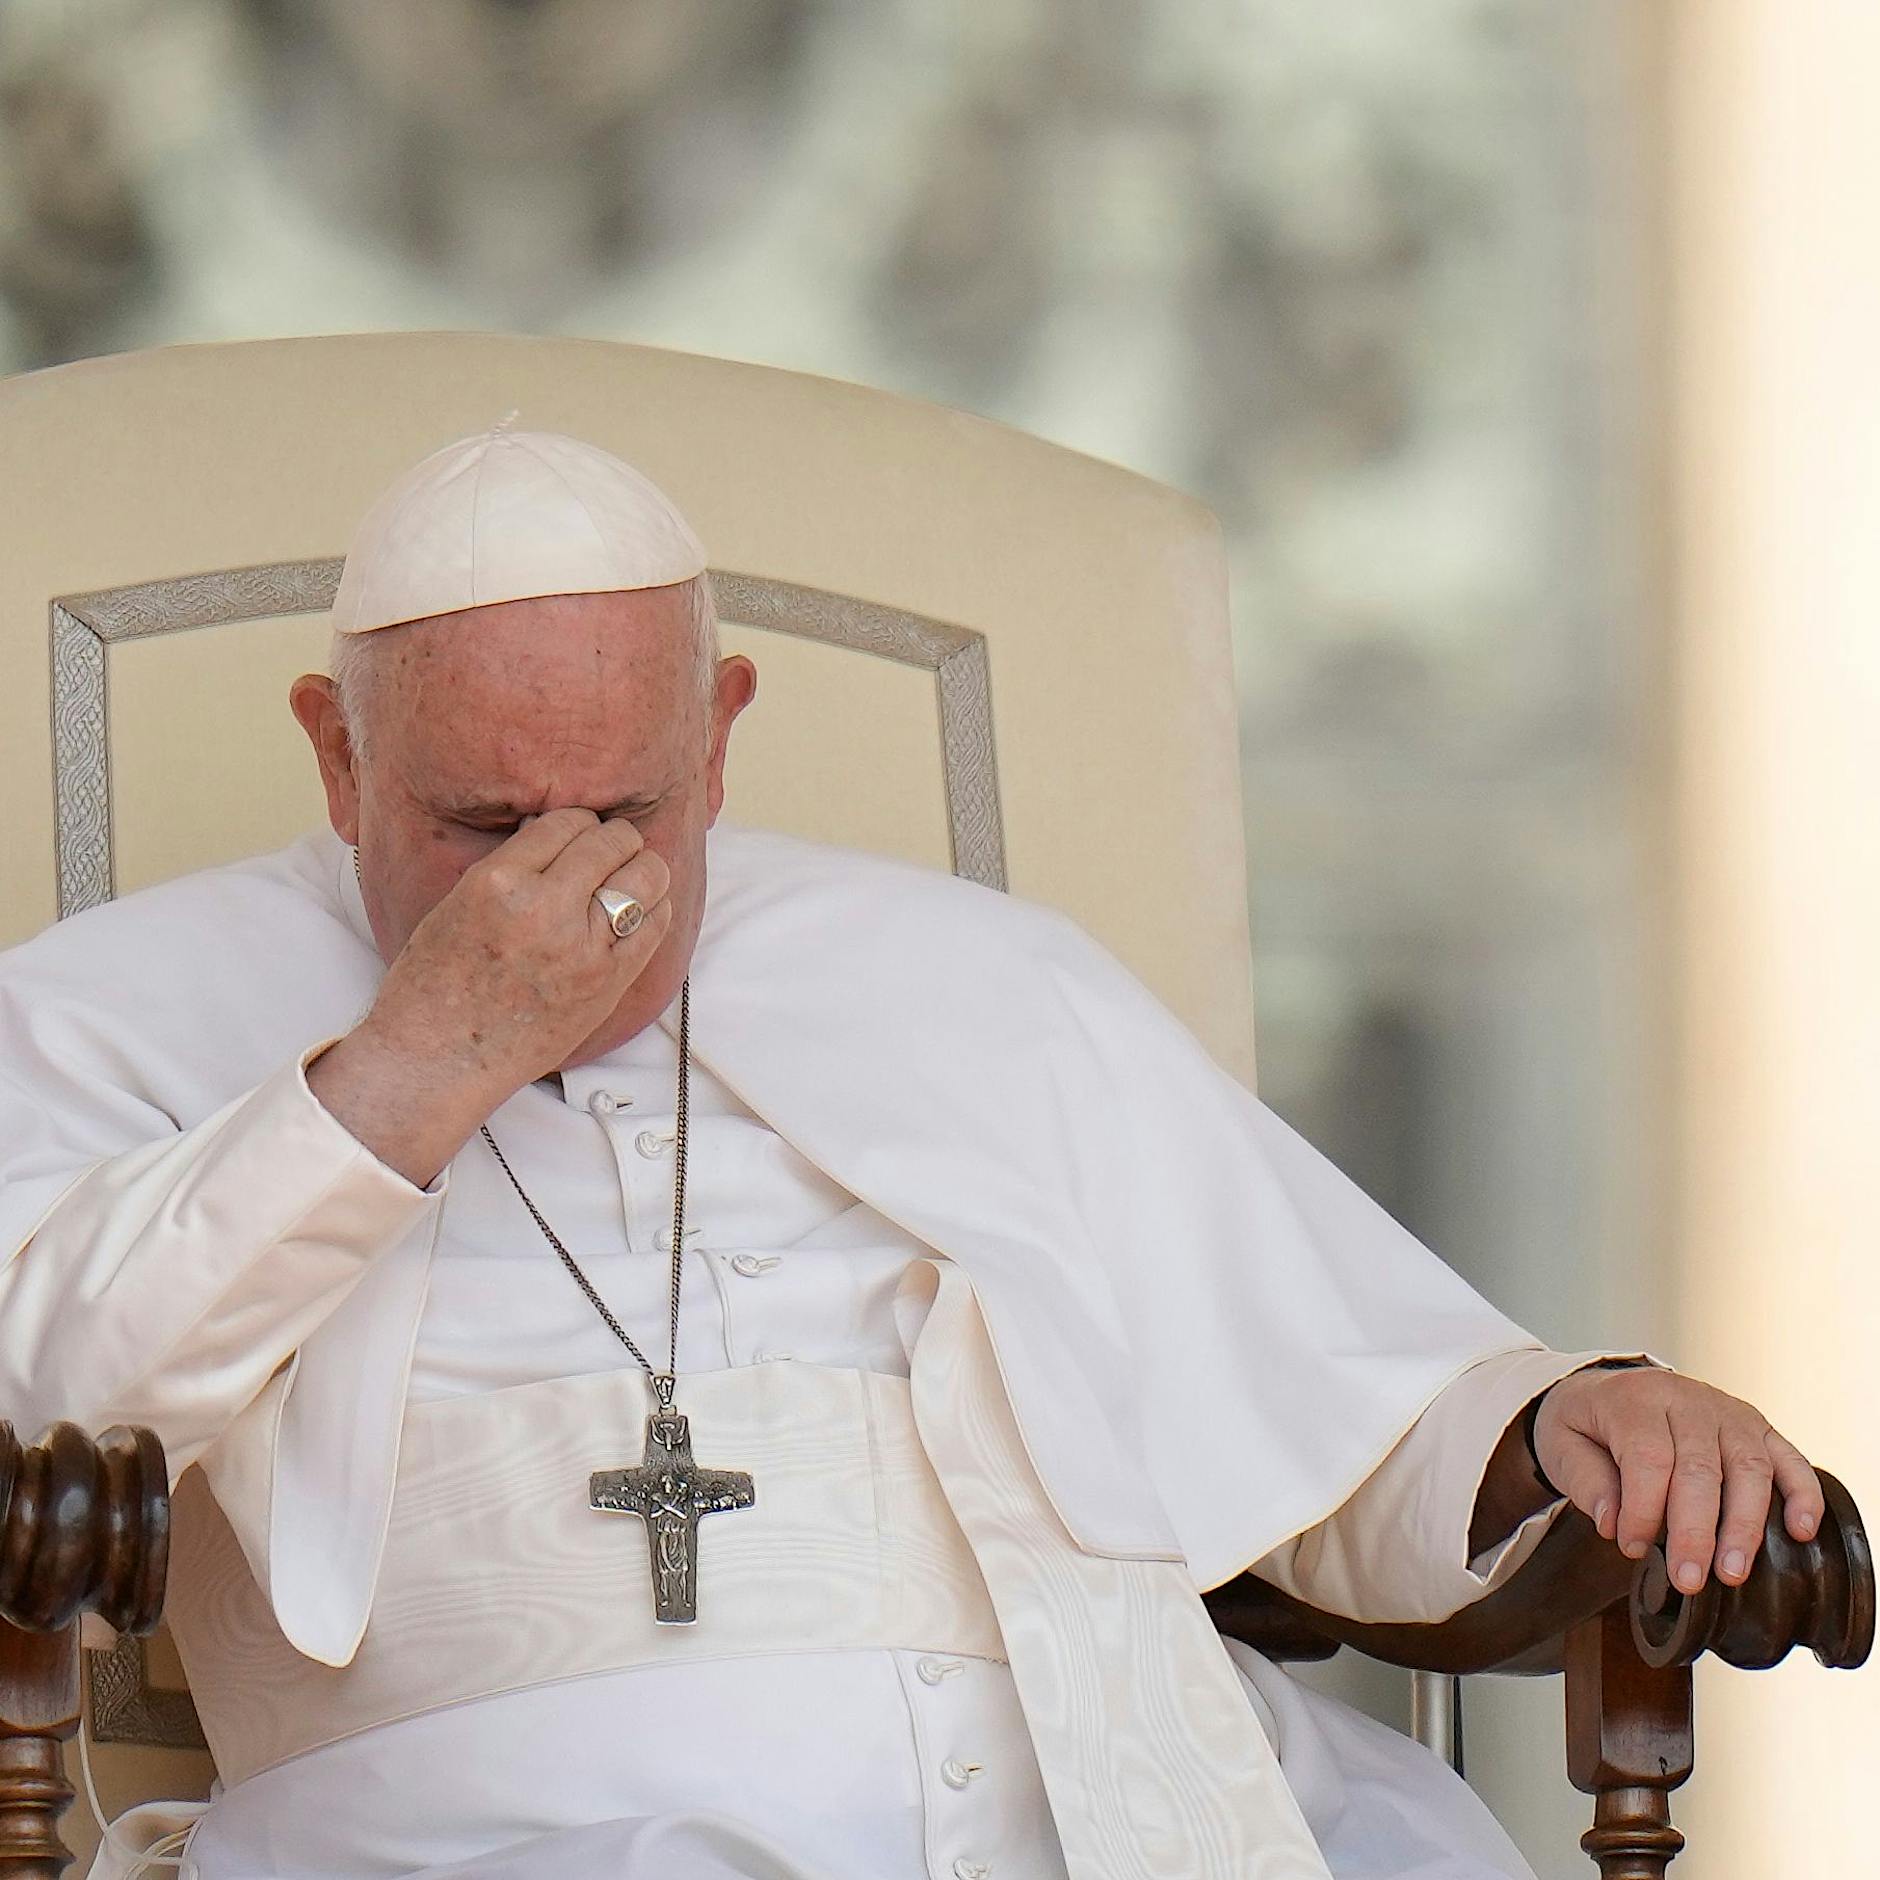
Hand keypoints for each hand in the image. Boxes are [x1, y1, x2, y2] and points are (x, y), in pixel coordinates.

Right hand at [308, 811, 671, 1183]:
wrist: (438, 1059)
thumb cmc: (435, 984)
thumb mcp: (458, 902)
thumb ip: (513, 867)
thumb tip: (560, 835)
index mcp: (498, 881)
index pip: (566, 822)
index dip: (577, 824)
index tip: (577, 834)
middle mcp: (545, 908)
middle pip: (612, 841)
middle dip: (615, 839)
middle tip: (609, 850)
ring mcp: (582, 948)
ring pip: (647, 876)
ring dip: (642, 868)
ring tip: (629, 877)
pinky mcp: (608, 983)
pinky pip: (655, 925)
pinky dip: (654, 908)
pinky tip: (638, 912)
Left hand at [1532, 1366, 1823, 1592]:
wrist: (1606, 1389)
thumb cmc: (1587, 1424)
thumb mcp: (1562, 1444)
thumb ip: (1585, 1481)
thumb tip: (1613, 1524)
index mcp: (1634, 1400)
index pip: (1648, 1458)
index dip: (1642, 1509)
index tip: (1629, 1548)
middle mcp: (1686, 1399)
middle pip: (1700, 1467)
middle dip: (1695, 1530)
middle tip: (1689, 1579)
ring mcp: (1727, 1411)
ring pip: (1748, 1467)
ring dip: (1745, 1525)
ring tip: (1732, 1573)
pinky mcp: (1757, 1427)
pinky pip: (1788, 1457)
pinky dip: (1802, 1494)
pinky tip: (1801, 1531)